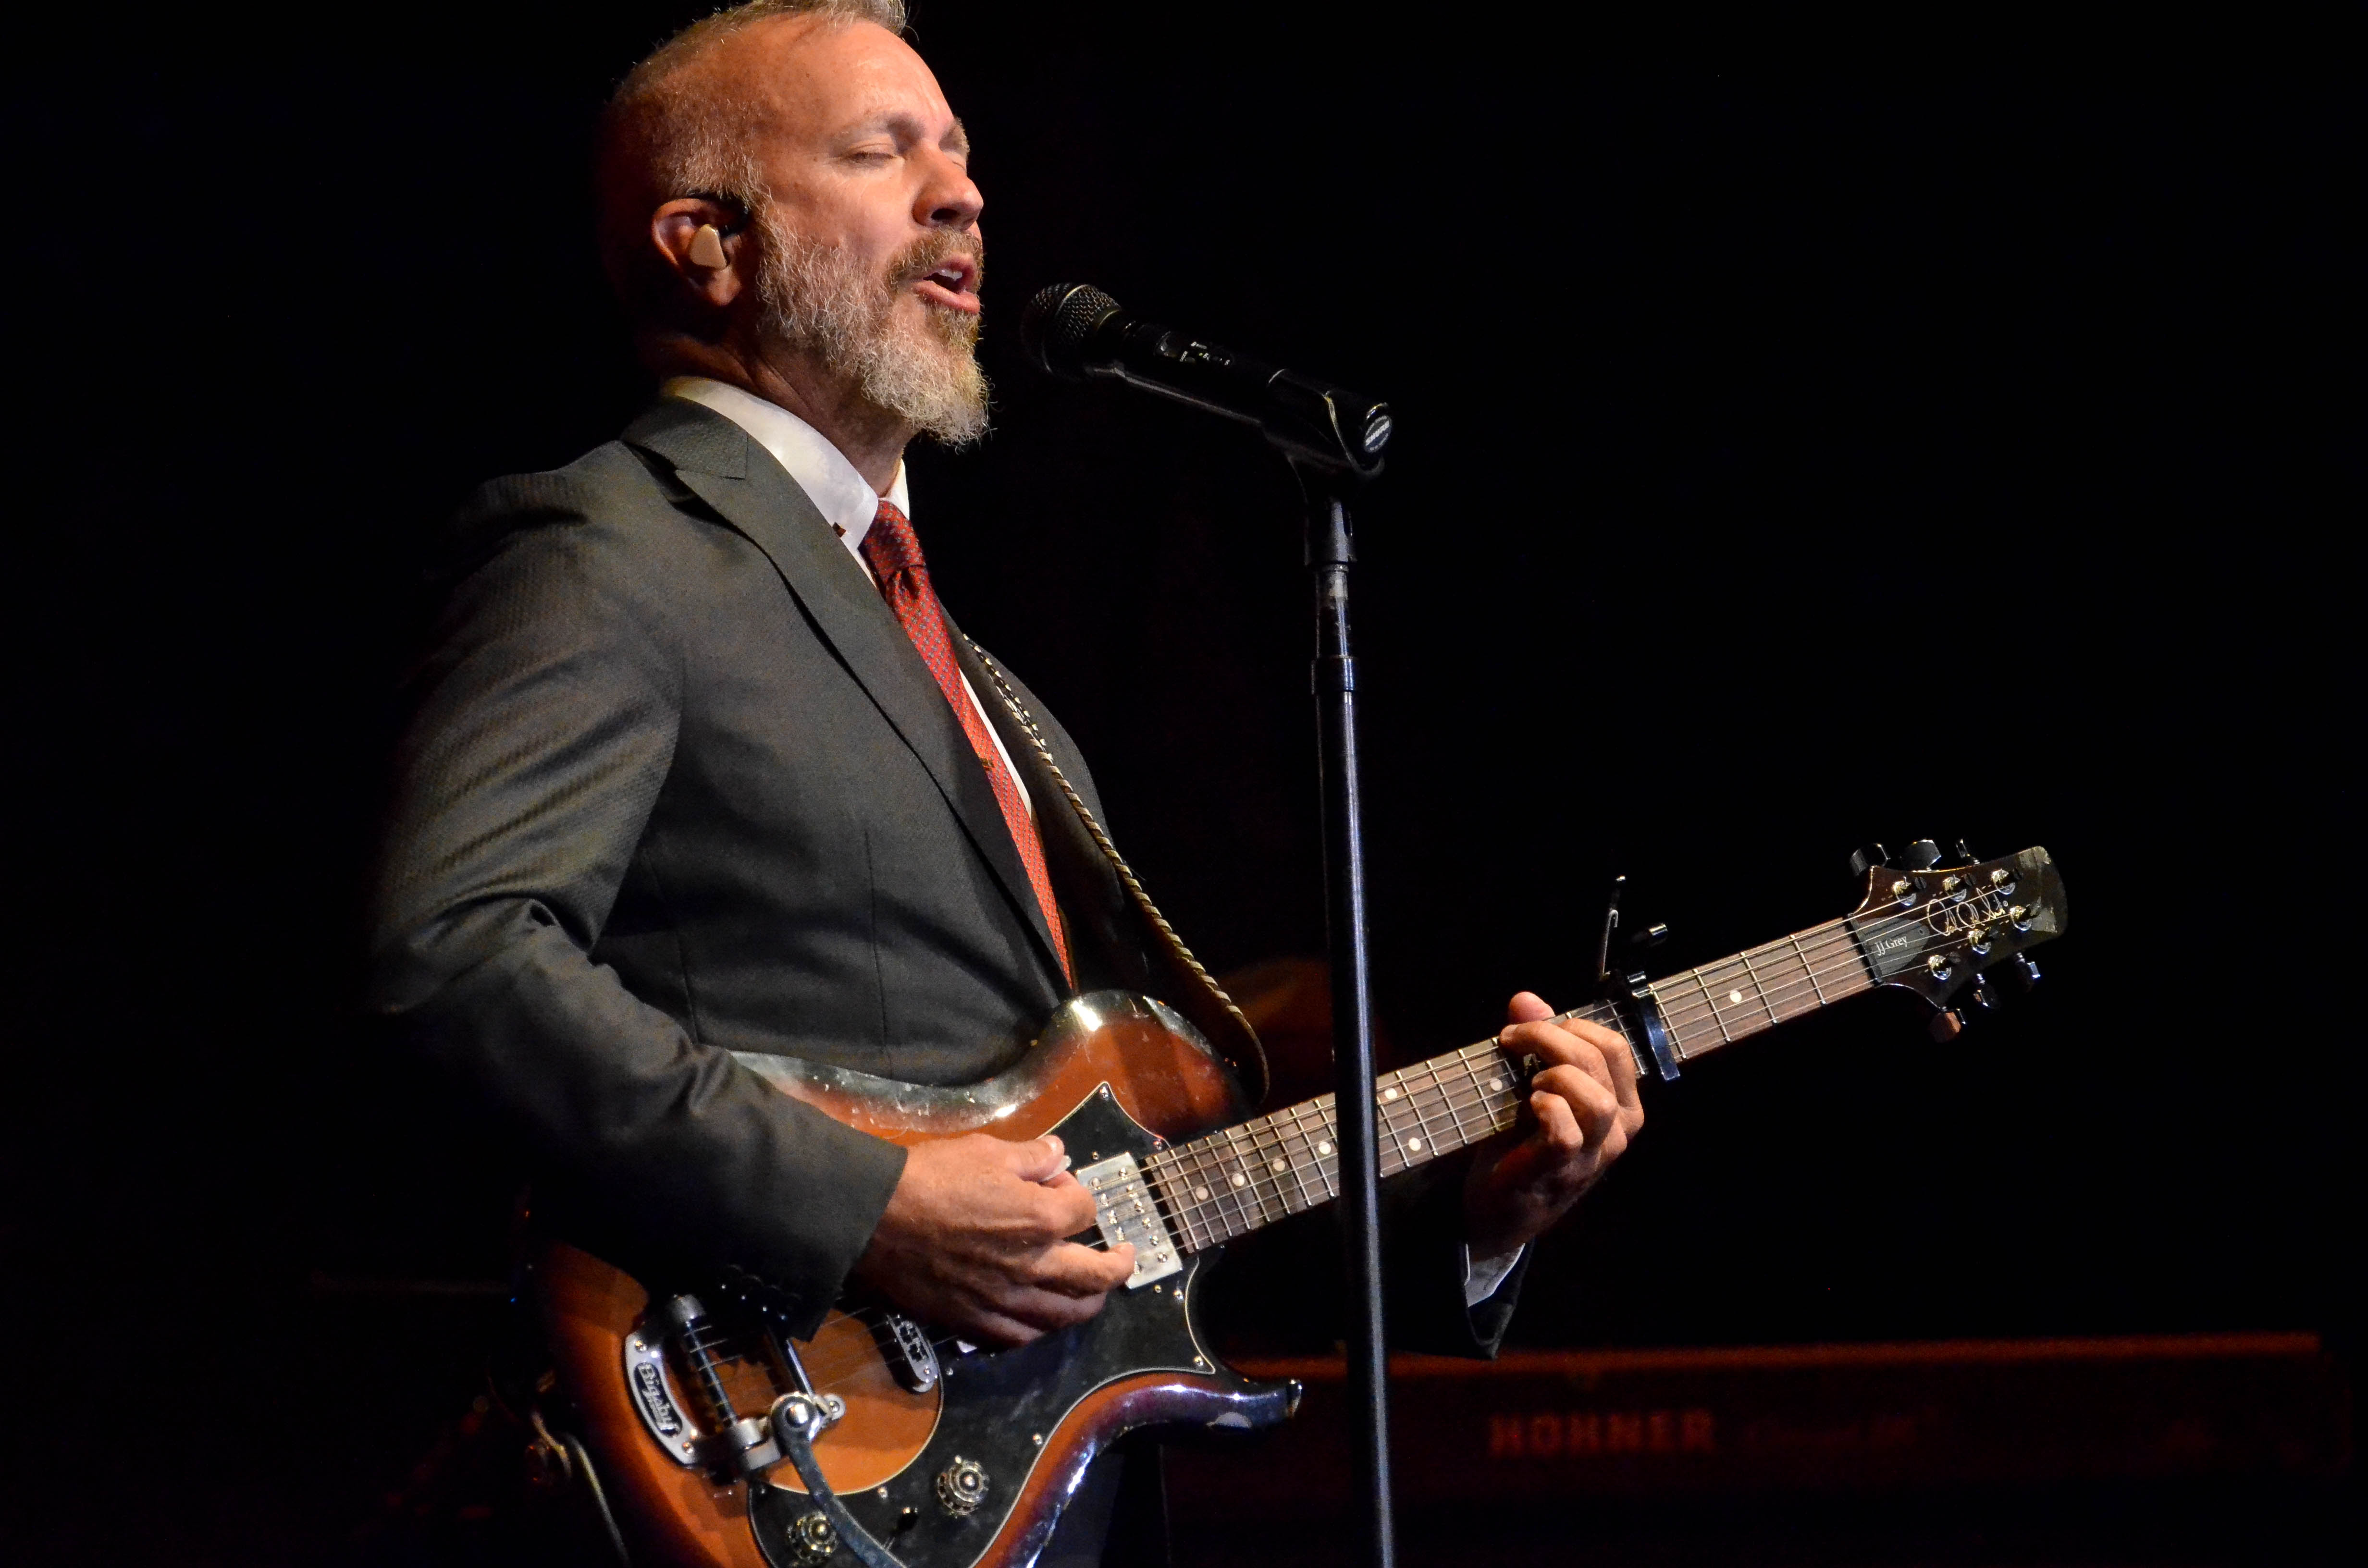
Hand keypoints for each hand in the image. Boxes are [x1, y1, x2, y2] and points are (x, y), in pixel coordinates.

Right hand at [852, 1132, 1133, 1345]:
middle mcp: (1032, 1266)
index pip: (1084, 1210)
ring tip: (1094, 1292)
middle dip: (1117, 1265)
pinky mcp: (976, 1323)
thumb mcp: (986, 1151)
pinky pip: (1022, 1336)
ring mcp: (1006, 1300)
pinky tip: (1043, 1316)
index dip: (1077, 1192)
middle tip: (1124, 1256)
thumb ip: (1031, 1156)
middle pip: (1095, 1276)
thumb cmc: (929, 1179)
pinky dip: (1041, 1326)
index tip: (1060, 1184)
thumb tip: (1058, 1154)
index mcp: (1040, 1219)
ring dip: (1088, 1302)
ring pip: (1065, 1315)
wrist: (873, 1220)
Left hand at [1463, 992, 1643, 1261]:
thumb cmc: (1522, 1141)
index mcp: (1619, 1104)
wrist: (1499, 1209)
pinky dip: (1547, 1110)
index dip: (1573, 1025)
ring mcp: (1593, 1155)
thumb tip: (1526, 999)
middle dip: (1551, 1037)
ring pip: (1595, 1100)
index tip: (1527, 1027)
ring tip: (1529, 1083)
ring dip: (1555, 1076)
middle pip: (1601, 1062)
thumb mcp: (1532, 1085)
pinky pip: (1566, 1133)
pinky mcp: (1561, 1171)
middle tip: (1512, 1040)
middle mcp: (1617, 1130)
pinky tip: (1530, 1106)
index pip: (1615, 1047)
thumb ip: (1535, 1042)